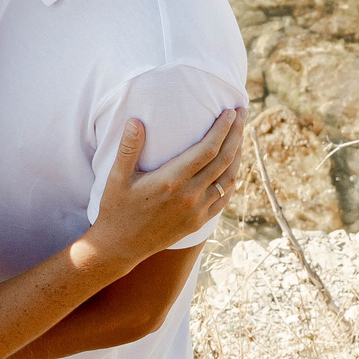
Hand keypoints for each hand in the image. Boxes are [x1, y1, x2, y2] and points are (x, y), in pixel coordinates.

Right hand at [89, 108, 243, 262]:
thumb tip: (135, 120)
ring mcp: (197, 211)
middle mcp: (189, 196)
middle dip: (236, 134)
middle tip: (242, 113)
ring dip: (238, 154)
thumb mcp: (116, 178)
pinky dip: (232, 179)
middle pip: (224, 160)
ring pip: (229, 178)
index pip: (207, 149)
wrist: (120, 246)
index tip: (229, 112)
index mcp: (171, 181)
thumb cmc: (116, 209)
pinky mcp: (198, 222)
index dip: (222, 128)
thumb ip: (128, 148)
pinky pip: (224, 198)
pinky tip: (233, 167)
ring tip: (240, 135)